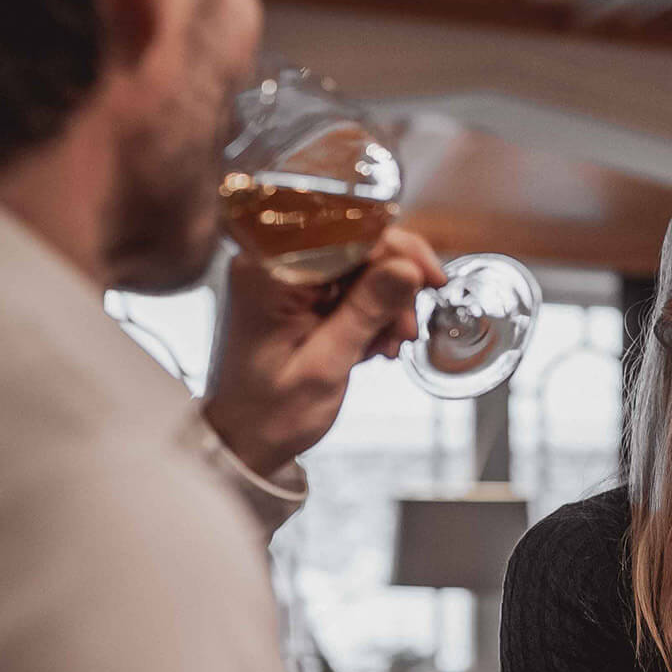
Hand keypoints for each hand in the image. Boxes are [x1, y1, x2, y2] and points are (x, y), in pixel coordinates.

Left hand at [201, 227, 445, 474]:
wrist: (241, 439)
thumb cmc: (268, 414)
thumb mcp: (325, 366)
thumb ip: (365, 312)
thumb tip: (406, 267)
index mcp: (268, 274)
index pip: (345, 233)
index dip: (396, 251)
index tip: (430, 279)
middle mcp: (271, 263)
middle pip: (355, 245)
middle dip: (392, 284)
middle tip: (405, 329)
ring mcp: (283, 276)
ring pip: (359, 265)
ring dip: (385, 302)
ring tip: (388, 345)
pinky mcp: (295, 292)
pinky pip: (347, 284)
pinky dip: (370, 311)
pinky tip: (373, 342)